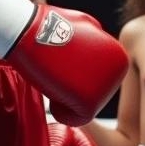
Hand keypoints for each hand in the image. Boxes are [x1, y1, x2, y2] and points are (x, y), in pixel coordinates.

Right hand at [0, 0, 127, 124]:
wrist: (25, 28)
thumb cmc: (48, 26)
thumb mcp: (84, 27)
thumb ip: (96, 44)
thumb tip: (100, 58)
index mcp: (118, 56)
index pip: (98, 82)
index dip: (74, 77)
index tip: (62, 62)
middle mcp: (119, 71)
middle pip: (94, 96)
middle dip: (72, 90)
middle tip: (56, 69)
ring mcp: (107, 86)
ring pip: (85, 108)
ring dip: (65, 99)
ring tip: (53, 75)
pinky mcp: (90, 100)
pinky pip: (77, 119)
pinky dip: (60, 111)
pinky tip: (52, 90)